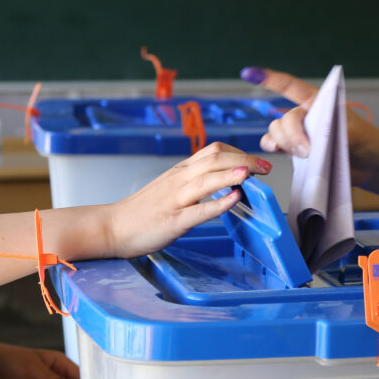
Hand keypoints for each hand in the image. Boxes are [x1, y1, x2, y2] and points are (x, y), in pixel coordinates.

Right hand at [104, 142, 267, 258]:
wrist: (111, 226)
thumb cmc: (143, 211)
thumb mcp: (170, 187)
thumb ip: (194, 181)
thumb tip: (224, 178)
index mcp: (180, 171)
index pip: (213, 151)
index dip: (239, 152)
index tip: (257, 160)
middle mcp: (179, 180)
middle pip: (214, 160)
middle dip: (244, 160)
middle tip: (266, 167)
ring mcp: (175, 200)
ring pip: (207, 180)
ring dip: (232, 174)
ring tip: (253, 173)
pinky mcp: (173, 221)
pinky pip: (198, 210)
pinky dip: (218, 204)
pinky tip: (233, 200)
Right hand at [239, 66, 378, 184]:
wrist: (370, 164)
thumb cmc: (366, 141)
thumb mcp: (355, 132)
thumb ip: (334, 133)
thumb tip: (313, 141)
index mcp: (318, 102)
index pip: (290, 86)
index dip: (270, 79)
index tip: (250, 73)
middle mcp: (305, 115)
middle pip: (283, 119)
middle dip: (292, 135)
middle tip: (309, 150)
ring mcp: (299, 134)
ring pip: (275, 133)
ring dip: (285, 143)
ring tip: (305, 154)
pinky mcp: (296, 152)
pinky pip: (274, 146)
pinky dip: (275, 149)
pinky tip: (280, 153)